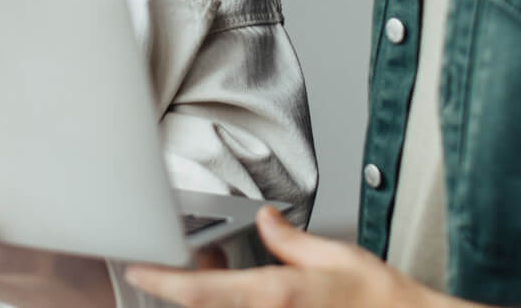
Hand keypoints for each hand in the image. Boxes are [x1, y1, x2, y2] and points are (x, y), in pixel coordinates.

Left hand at [124, 207, 494, 307]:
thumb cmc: (382, 301)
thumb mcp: (336, 257)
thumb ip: (292, 240)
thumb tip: (266, 221)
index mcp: (276, 294)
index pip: (201, 292)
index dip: (163, 282)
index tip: (138, 271)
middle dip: (189, 288)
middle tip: (191, 263)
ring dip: (216, 296)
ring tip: (226, 271)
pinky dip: (237, 303)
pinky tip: (252, 290)